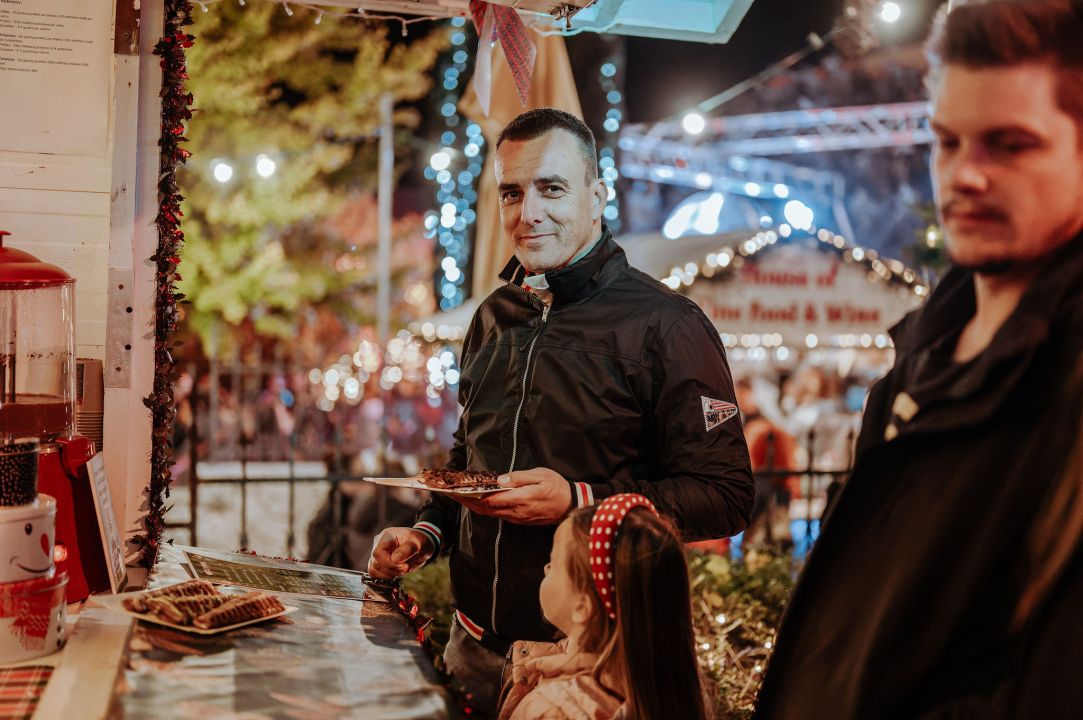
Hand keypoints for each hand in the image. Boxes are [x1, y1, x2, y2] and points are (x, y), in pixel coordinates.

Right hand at [367, 527, 434, 579]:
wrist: (421, 546)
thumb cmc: (420, 542)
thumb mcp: (419, 544)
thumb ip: (408, 550)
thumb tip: (395, 559)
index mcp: (387, 536)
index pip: (378, 552)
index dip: (389, 563)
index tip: (404, 566)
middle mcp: (379, 544)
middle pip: (376, 563)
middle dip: (392, 570)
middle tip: (406, 567)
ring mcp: (378, 554)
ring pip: (374, 570)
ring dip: (389, 575)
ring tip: (401, 570)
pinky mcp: (379, 563)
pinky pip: (376, 574)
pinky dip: (386, 577)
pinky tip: (396, 573)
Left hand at [455, 468, 571, 524]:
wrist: (571, 505)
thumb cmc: (557, 487)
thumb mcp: (541, 475)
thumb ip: (519, 478)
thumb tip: (500, 480)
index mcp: (520, 499)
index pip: (488, 500)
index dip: (470, 497)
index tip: (456, 491)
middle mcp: (515, 512)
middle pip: (484, 509)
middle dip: (466, 501)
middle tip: (450, 493)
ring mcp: (517, 518)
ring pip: (490, 513)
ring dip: (474, 505)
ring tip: (460, 496)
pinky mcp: (519, 520)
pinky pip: (498, 515)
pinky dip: (485, 508)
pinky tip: (479, 500)